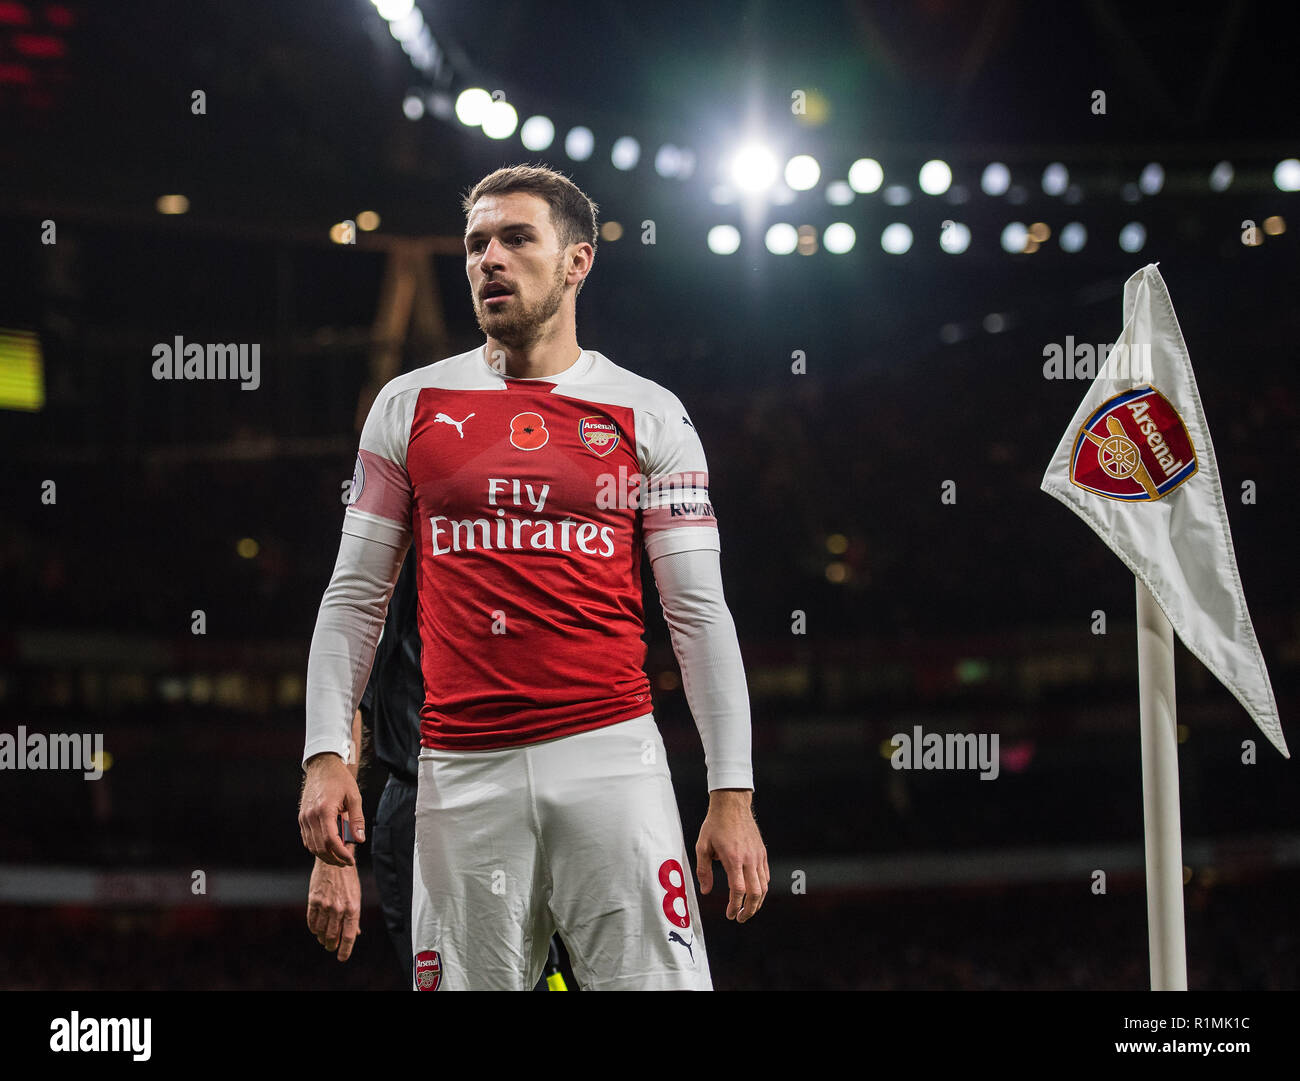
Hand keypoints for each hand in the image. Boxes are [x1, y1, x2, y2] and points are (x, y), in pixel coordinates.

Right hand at [298, 752, 364, 865]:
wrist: (322, 767)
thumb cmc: (340, 780)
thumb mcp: (354, 797)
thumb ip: (357, 819)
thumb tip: (359, 840)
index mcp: (324, 810)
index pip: (331, 840)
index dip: (341, 854)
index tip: (350, 860)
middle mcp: (310, 816)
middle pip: (320, 847)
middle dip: (334, 858)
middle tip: (347, 861)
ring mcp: (304, 818)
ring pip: (312, 846)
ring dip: (325, 855)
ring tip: (340, 856)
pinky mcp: (302, 818)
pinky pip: (307, 839)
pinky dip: (317, 847)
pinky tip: (329, 847)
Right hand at [307, 856, 361, 959]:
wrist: (335, 862)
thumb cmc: (348, 881)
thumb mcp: (356, 897)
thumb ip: (354, 917)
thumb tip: (355, 934)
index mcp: (353, 908)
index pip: (349, 936)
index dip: (345, 950)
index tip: (342, 958)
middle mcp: (339, 908)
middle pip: (333, 936)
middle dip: (331, 945)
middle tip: (331, 947)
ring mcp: (325, 905)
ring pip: (320, 931)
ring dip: (322, 938)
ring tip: (323, 939)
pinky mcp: (314, 900)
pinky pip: (311, 921)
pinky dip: (314, 929)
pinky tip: (316, 930)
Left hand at [695, 789, 767, 922]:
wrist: (732, 804)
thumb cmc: (715, 824)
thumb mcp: (702, 846)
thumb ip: (703, 870)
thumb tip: (706, 891)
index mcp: (733, 859)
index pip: (738, 890)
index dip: (735, 906)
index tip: (730, 915)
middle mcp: (749, 859)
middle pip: (756, 893)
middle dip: (749, 910)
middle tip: (740, 918)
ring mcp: (758, 856)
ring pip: (764, 886)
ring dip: (757, 902)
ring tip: (747, 910)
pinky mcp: (762, 852)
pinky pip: (766, 875)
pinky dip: (762, 888)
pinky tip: (754, 893)